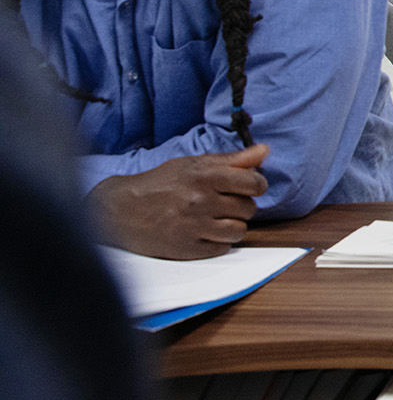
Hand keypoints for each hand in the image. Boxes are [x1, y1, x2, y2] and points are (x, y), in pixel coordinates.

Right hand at [88, 146, 269, 259]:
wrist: (120, 210)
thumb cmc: (159, 183)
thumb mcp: (193, 164)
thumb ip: (232, 160)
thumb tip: (265, 151)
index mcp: (205, 176)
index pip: (255, 183)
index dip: (256, 185)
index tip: (248, 187)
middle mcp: (201, 201)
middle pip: (249, 208)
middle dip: (240, 206)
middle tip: (222, 203)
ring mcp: (193, 226)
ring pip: (239, 231)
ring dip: (232, 226)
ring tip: (215, 219)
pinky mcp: (186, 248)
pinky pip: (222, 248)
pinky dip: (217, 242)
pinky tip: (203, 232)